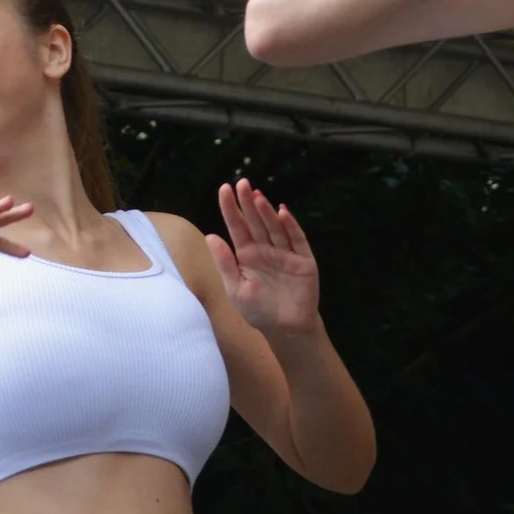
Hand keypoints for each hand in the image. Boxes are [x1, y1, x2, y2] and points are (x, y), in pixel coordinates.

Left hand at [206, 179, 320, 335]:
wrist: (285, 330)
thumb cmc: (258, 311)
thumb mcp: (235, 288)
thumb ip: (225, 263)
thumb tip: (210, 235)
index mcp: (247, 255)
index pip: (237, 227)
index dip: (231, 209)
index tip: (224, 189)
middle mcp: (266, 250)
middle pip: (255, 222)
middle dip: (248, 203)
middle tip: (241, 183)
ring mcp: (285, 253)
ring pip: (274, 227)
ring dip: (266, 212)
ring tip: (257, 196)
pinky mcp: (304, 261)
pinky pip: (297, 240)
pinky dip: (291, 226)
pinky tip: (282, 213)